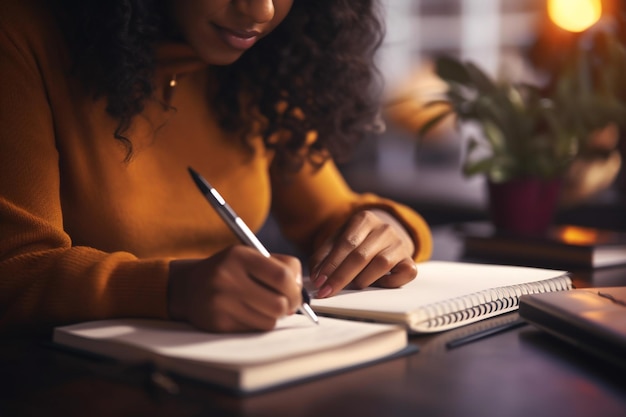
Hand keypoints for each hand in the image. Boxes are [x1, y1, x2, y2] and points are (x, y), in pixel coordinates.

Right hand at [168, 246, 302, 331]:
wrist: (189, 286)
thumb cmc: (229, 270)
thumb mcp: (250, 256)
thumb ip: (280, 267)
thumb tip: (303, 293)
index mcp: (239, 256)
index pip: (282, 276)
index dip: (296, 288)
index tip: (296, 292)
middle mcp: (227, 278)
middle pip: (279, 303)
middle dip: (289, 307)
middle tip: (287, 304)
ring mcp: (220, 302)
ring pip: (269, 320)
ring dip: (272, 316)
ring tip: (262, 306)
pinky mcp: (217, 323)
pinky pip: (254, 329)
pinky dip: (257, 323)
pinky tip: (247, 313)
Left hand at [309, 209, 416, 297]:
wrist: (384, 237)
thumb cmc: (357, 242)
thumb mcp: (337, 242)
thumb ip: (323, 257)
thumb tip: (316, 277)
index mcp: (364, 219)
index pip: (346, 244)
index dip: (331, 265)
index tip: (319, 282)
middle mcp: (384, 229)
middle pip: (361, 256)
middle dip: (341, 277)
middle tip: (327, 291)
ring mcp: (399, 243)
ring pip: (381, 264)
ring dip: (363, 279)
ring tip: (353, 284)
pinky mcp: (410, 260)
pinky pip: (404, 273)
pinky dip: (390, 282)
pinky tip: (378, 283)